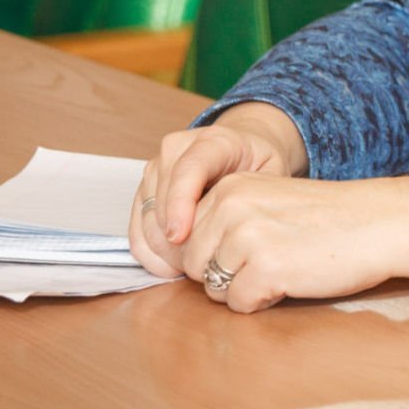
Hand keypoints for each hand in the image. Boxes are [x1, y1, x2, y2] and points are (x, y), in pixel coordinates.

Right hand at [129, 103, 305, 276]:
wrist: (243, 147)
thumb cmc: (259, 163)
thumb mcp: (272, 172)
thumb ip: (257, 196)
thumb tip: (239, 232)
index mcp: (213, 141)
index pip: (188, 169)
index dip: (179, 204)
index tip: (180, 236)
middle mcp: (177, 149)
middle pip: (161, 199)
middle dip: (176, 240)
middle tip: (201, 266)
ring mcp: (156, 167)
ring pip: (146, 217)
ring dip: (164, 250)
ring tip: (193, 267)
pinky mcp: (145, 187)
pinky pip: (136, 226)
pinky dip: (150, 252)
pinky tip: (172, 266)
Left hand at [182, 173, 408, 312]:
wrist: (377, 223)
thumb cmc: (326, 218)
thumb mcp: (266, 200)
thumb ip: (227, 217)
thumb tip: (184, 256)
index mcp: (230, 186)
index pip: (187, 235)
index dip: (213, 253)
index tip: (247, 252)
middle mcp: (231, 206)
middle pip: (193, 263)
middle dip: (223, 273)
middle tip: (266, 262)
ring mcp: (246, 237)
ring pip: (212, 286)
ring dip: (241, 287)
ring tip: (279, 269)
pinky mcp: (265, 268)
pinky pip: (237, 303)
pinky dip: (260, 301)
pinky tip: (289, 280)